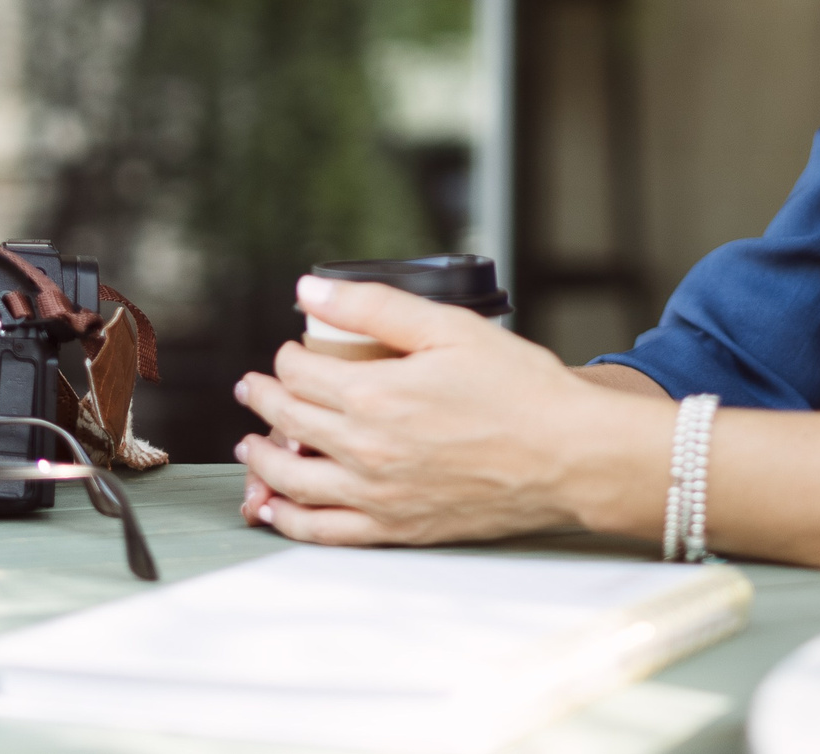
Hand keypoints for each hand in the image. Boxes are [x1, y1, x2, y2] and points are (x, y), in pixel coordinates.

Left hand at [233, 276, 666, 546]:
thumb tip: (311, 289)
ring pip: (293, 481)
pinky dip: (288, 520)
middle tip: (254, 388)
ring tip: (250, 446)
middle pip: (289, 422)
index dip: (288, 356)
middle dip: (264, 399)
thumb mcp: (449, 328)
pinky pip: (323, 531)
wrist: (569, 457)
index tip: (292, 350)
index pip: (301, 373)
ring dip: (261, 459)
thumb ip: (373, 307)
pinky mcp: (397, 528)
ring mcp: (378, 494)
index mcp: (374, 395)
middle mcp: (366, 449)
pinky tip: (274, 510)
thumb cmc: (521, 390)